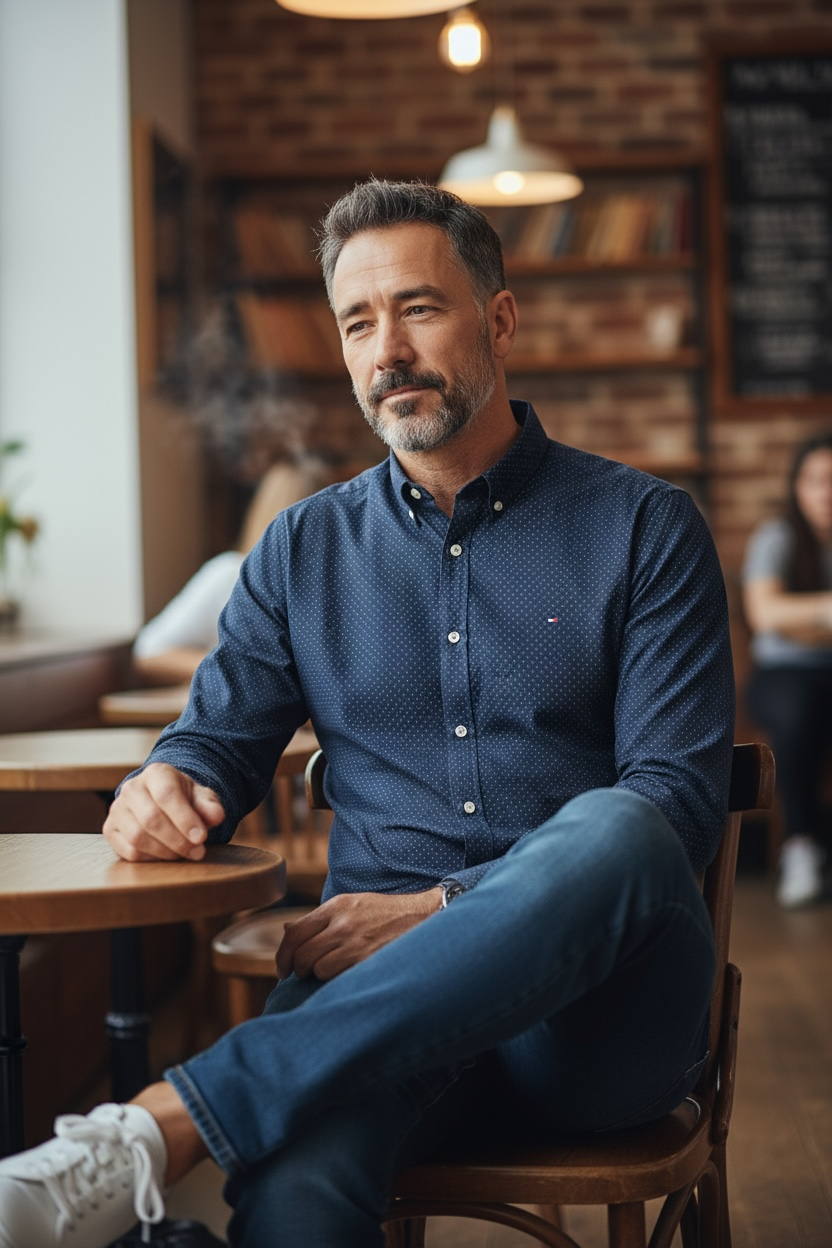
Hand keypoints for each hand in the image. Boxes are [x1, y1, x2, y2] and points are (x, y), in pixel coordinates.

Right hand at [102, 763, 225, 861]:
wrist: (160, 799)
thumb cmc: (183, 798)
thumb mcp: (201, 796)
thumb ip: (209, 805)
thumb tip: (216, 816)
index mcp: (156, 773)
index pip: (167, 796)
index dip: (185, 819)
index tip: (202, 838)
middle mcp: (132, 788)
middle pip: (151, 819)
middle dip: (178, 840)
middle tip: (197, 852)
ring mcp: (117, 809)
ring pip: (138, 837)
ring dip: (165, 852)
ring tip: (184, 854)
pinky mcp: (110, 829)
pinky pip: (129, 851)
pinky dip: (151, 858)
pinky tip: (166, 855)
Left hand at [275, 889, 440, 981]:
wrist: (423, 916)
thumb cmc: (385, 913)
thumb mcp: (352, 904)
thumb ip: (320, 919)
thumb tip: (286, 931)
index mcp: (336, 906)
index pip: (294, 933)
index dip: (283, 955)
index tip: (283, 969)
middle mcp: (343, 923)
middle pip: (303, 955)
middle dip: (300, 969)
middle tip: (308, 973)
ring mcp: (356, 942)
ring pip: (319, 970)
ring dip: (322, 975)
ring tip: (335, 970)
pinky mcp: (369, 960)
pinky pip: (339, 978)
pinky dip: (338, 980)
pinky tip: (348, 974)